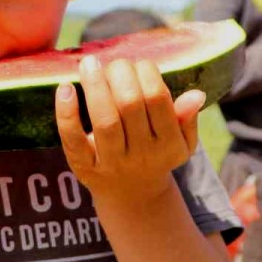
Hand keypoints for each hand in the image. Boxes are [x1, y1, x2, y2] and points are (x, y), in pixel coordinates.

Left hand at [54, 56, 205, 205]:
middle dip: (120, 73)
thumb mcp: (180, 142)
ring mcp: (112, 162)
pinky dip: (66, 112)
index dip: (146, 72)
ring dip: (95, 84)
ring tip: (90, 63)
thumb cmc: (157, 156)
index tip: (138, 65)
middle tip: (114, 64)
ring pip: (104, 119)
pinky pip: (73, 138)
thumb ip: (187, 119)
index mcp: (168, 144)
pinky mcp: (84, 167)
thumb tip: (196, 94)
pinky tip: (65, 88)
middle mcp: (141, 154)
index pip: (157, 98)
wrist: (133, 198)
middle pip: (130, 104)